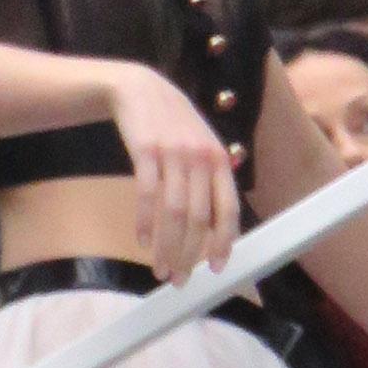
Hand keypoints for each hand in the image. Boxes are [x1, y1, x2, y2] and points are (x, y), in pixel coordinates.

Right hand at [107, 66, 242, 286]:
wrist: (139, 89)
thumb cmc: (173, 125)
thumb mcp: (201, 146)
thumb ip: (211, 181)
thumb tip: (218, 229)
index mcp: (218, 160)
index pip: (227, 209)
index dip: (223, 242)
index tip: (216, 267)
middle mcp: (199, 157)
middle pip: (199, 218)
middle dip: (189, 255)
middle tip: (179, 279)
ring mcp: (172, 153)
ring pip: (173, 213)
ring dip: (166, 247)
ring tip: (160, 270)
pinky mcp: (145, 150)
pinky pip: (146, 195)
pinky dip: (144, 223)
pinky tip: (142, 241)